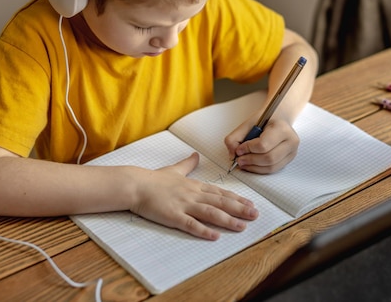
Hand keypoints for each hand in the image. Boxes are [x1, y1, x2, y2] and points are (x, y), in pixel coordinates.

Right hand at [129, 153, 257, 239]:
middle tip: (255, 215)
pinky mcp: (173, 216)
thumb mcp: (174, 170)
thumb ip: (187, 164)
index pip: (220, 192)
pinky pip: (191, 224)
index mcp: (195, 185)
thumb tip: (195, 155)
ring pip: (210, 213)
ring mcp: (184, 205)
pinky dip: (204, 230)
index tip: (251, 204)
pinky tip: (215, 236)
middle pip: (221, 202)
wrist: (135, 185)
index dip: (237, 199)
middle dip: (239, 209)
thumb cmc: (153, 179)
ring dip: (228, 220)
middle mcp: (193, 194)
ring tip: (242, 227)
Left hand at [225, 117, 299, 173]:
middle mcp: (291, 141)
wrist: (279, 118)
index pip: (263, 145)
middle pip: (269, 158)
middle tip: (239, 160)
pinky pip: (273, 169)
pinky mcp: (289, 159)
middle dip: (250, 160)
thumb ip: (235, 137)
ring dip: (254, 167)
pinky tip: (251, 165)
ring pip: (271, 166)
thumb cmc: (265, 120)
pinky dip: (259, 169)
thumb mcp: (248, 123)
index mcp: (282, 128)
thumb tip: (232, 155)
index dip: (248, 149)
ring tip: (243, 163)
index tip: (239, 149)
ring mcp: (292, 151)